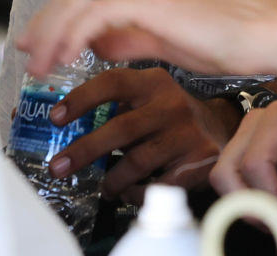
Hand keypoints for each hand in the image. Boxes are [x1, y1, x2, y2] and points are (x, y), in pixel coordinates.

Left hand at [17, 0, 276, 78]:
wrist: (264, 33)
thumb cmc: (226, 37)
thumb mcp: (163, 39)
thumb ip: (127, 38)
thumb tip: (96, 45)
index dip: (51, 18)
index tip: (35, 43)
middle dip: (42, 26)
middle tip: (27, 56)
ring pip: (77, 0)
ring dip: (52, 35)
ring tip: (41, 66)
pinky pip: (96, 14)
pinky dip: (73, 36)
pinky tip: (66, 58)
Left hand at [49, 68, 239, 200]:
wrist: (221, 127)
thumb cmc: (170, 112)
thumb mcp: (149, 93)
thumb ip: (117, 99)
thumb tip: (66, 118)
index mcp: (153, 82)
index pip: (113, 82)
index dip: (81, 99)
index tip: (55, 118)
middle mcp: (170, 104)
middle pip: (121, 128)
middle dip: (84, 150)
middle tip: (58, 167)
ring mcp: (186, 134)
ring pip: (137, 162)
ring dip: (112, 180)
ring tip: (103, 188)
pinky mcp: (197, 162)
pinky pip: (158, 185)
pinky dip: (137, 193)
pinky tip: (129, 192)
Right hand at [213, 103, 276, 207]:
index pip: (254, 163)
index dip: (268, 197)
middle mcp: (264, 121)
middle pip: (228, 169)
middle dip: (251, 203)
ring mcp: (257, 136)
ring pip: (227, 176)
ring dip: (250, 204)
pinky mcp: (259, 152)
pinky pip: (240, 181)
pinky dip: (254, 201)